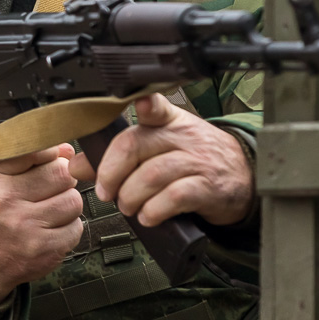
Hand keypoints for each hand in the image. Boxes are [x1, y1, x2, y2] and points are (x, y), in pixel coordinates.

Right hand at [0, 144, 82, 304]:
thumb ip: (28, 158)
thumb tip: (67, 150)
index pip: (37, 151)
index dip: (51, 154)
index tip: (49, 160)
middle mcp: (7, 202)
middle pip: (63, 174)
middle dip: (63, 179)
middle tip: (51, 188)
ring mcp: (27, 228)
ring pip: (74, 201)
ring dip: (67, 204)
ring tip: (50, 210)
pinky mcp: (44, 251)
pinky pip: (76, 228)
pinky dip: (68, 228)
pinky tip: (51, 229)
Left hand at [69, 94, 253, 227]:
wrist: (241, 177)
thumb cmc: (193, 159)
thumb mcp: (158, 148)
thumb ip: (116, 155)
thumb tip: (77, 165)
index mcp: (167, 121)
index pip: (155, 106)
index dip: (147, 104)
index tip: (140, 102)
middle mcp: (182, 136)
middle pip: (135, 146)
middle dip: (111, 174)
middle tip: (106, 192)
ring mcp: (197, 161)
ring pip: (151, 175)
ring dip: (130, 197)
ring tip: (128, 207)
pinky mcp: (207, 187)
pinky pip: (174, 198)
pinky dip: (154, 210)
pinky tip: (148, 216)